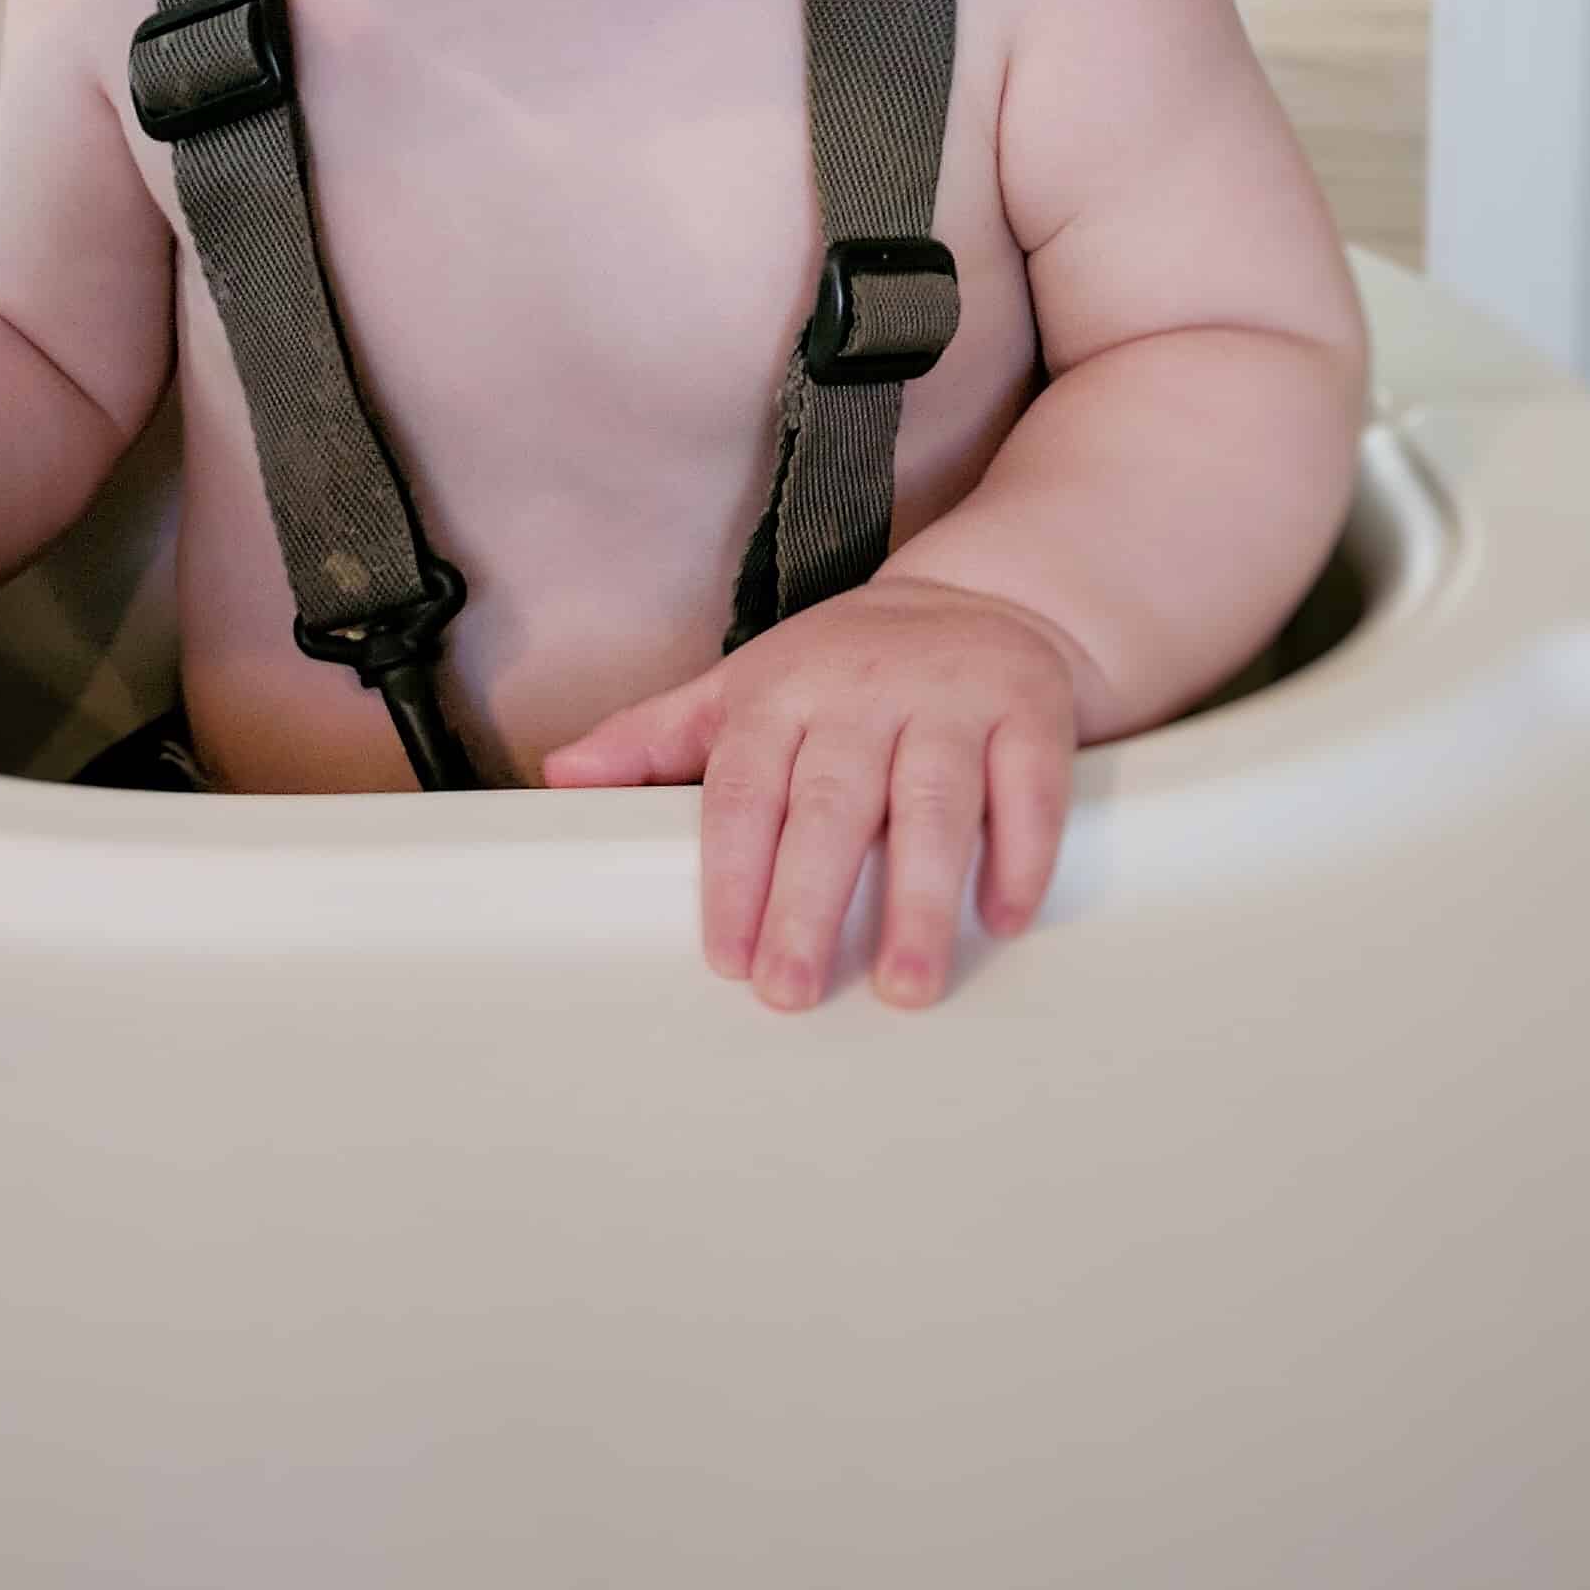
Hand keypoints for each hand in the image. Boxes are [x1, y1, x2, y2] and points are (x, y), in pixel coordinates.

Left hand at [544, 578, 1079, 1011]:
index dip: (732, 875)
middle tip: (793, 991)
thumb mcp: (743, 689)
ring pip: (936, 803)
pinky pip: (1028, 789)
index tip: (726, 957)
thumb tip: (557, 780)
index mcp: (783, 691)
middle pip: (834, 805)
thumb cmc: (844, 667)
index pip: (746, 791)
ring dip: (921, 899)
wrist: (982, 598)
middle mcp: (866, 691)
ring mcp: (953, 698)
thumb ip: (653, 741)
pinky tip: (1002, 919)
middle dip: (809, 902)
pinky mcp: (1032, 711)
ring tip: (905, 986)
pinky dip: (1020, 855)